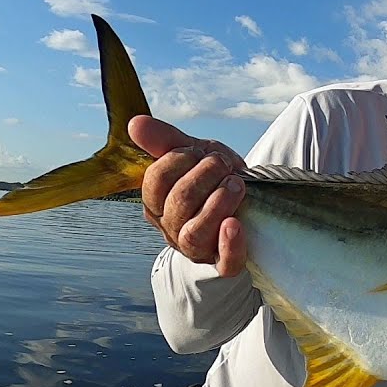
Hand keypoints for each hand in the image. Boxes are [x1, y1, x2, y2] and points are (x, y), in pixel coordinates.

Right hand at [129, 115, 248, 276]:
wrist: (252, 204)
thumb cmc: (215, 180)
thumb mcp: (194, 156)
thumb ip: (165, 141)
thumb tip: (134, 123)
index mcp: (157, 203)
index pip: (156, 180)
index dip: (180, 159)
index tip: (202, 151)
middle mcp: (171, 229)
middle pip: (178, 203)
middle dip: (204, 176)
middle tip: (223, 164)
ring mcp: (197, 249)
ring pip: (194, 233)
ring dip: (218, 203)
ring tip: (237, 183)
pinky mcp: (225, 263)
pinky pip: (225, 262)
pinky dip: (229, 244)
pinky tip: (234, 225)